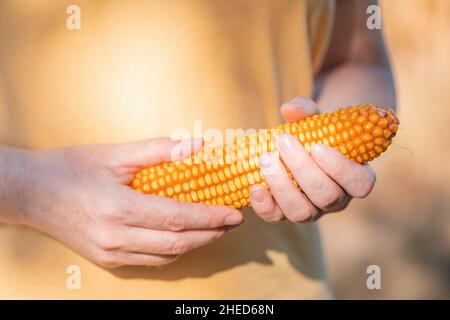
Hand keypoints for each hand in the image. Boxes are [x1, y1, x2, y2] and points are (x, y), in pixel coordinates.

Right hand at [3, 138, 242, 267]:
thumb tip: (197, 145)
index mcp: (118, 209)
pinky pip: (149, 260)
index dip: (210, 217)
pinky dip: (173, 250)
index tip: (234, 213)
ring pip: (166, 256)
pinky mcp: (107, 260)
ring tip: (214, 228)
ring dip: (195, 244)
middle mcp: (116, 238)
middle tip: (231, 222)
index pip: (177, 218)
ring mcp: (110, 254)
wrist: (30, 193)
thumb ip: (159, 150)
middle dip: (210, 233)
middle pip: (177, 243)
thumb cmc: (69, 168)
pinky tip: (184, 237)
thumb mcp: (114, 154)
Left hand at [249, 97, 375, 222]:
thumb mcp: (316, 116)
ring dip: (282, 187)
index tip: (318, 147)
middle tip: (284, 142)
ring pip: (302, 213)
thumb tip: (290, 109)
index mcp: (355, 178)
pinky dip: (264, 205)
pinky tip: (255, 186)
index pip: (360, 184)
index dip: (341, 169)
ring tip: (266, 159)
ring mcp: (312, 210)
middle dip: (303, 170)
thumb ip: (306, 109)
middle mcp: (337, 200)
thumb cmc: (314, 131)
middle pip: (327, 197)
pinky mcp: (285, 213)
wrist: (297, 145)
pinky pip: (276, 218)